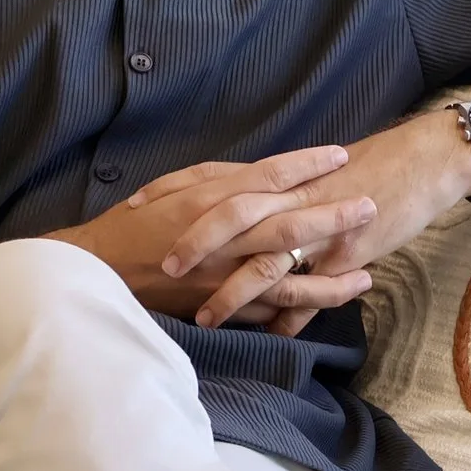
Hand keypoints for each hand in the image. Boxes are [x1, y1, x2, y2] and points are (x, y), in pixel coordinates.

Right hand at [47, 146, 378, 323]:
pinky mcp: (220, 310)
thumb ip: (215, 181)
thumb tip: (257, 175)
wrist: (101, 273)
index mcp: (209, 202)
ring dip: (331, 279)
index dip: (306, 165)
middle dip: (334, 217)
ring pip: (288, 281)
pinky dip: (299, 314)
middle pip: (289, 224)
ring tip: (367, 277)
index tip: (340, 156)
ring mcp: (223, 279)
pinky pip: (267, 314)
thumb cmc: (133, 226)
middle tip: (369, 207)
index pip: (268, 177)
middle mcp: (222, 240)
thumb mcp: (170, 188)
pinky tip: (327, 310)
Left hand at [131, 111, 470, 335]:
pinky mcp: (347, 251)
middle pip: (230, 213)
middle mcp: (290, 197)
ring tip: (203, 318)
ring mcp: (318, 224)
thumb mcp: (307, 183)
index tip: (132, 212)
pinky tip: (274, 335)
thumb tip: (234, 226)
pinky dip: (292, 312)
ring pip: (266, 256)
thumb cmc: (363, 171)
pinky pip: (316, 287)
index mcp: (274, 179)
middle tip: (159, 269)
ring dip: (232, 289)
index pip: (211, 181)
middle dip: (192, 241)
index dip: (170, 194)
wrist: (422, 160)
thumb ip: (270, 205)